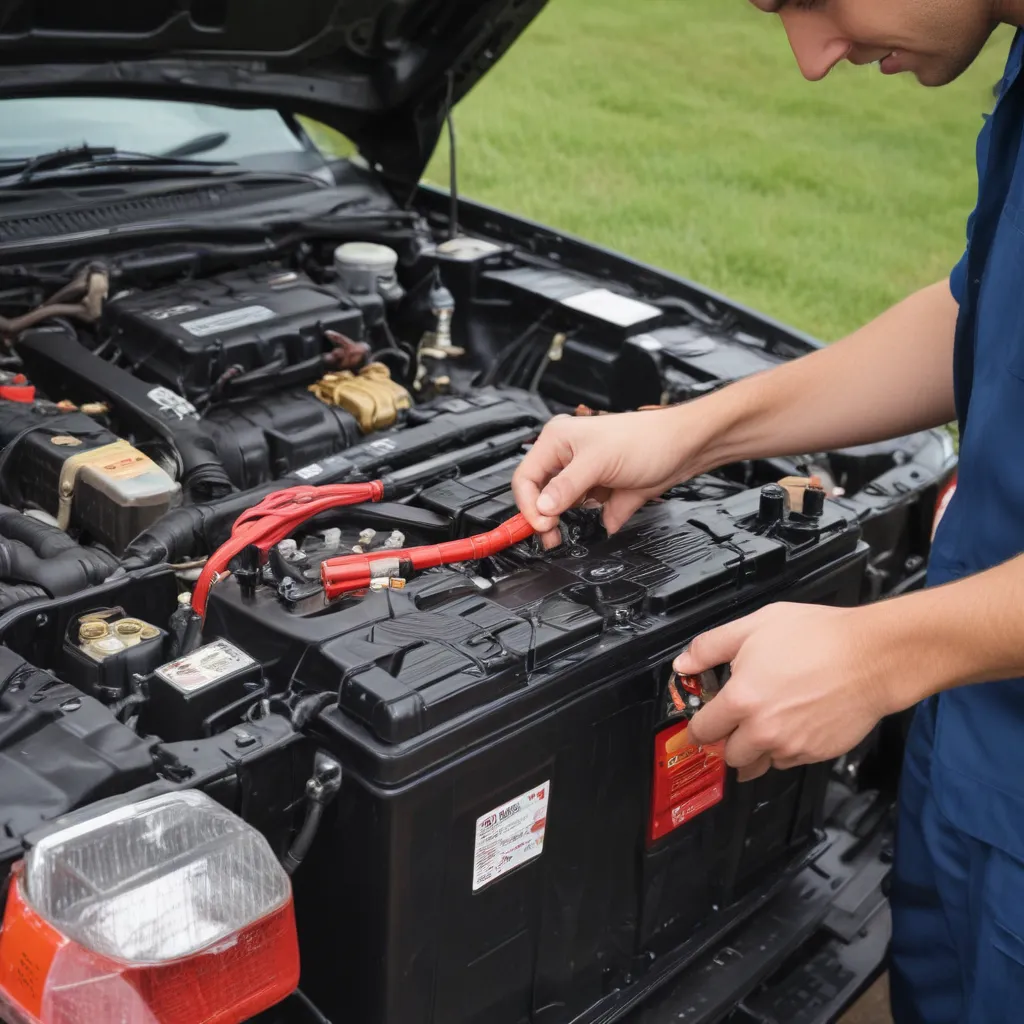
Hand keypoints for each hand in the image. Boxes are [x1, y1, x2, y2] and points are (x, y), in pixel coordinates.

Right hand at [511, 408, 712, 547]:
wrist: (684, 448)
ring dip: (567, 522)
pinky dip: (593, 524)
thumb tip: (542, 509)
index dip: (528, 504)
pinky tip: (602, 521)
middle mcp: (568, 458)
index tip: (541, 524)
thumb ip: (567, 487)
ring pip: (563, 509)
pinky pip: (589, 516)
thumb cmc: (645, 439)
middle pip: (541, 495)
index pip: (526, 478)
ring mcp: (586, 478)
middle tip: (551, 537)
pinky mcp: (604, 494)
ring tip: (568, 534)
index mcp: (557, 441)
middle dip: (544, 518)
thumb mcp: (598, 461)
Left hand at [678, 602, 892, 781]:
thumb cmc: (816, 636)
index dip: (696, 726)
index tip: (699, 723)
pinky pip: (788, 761)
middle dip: (728, 739)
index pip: (702, 730)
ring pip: (759, 763)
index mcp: (741, 700)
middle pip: (728, 755)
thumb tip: (683, 664)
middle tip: (737, 717)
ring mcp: (791, 747)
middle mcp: (763, 731)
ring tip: (766, 721)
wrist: (873, 656)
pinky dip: (785, 749)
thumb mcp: (753, 626)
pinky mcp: (816, 754)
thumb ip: (710, 647)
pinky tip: (794, 722)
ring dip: (755, 749)